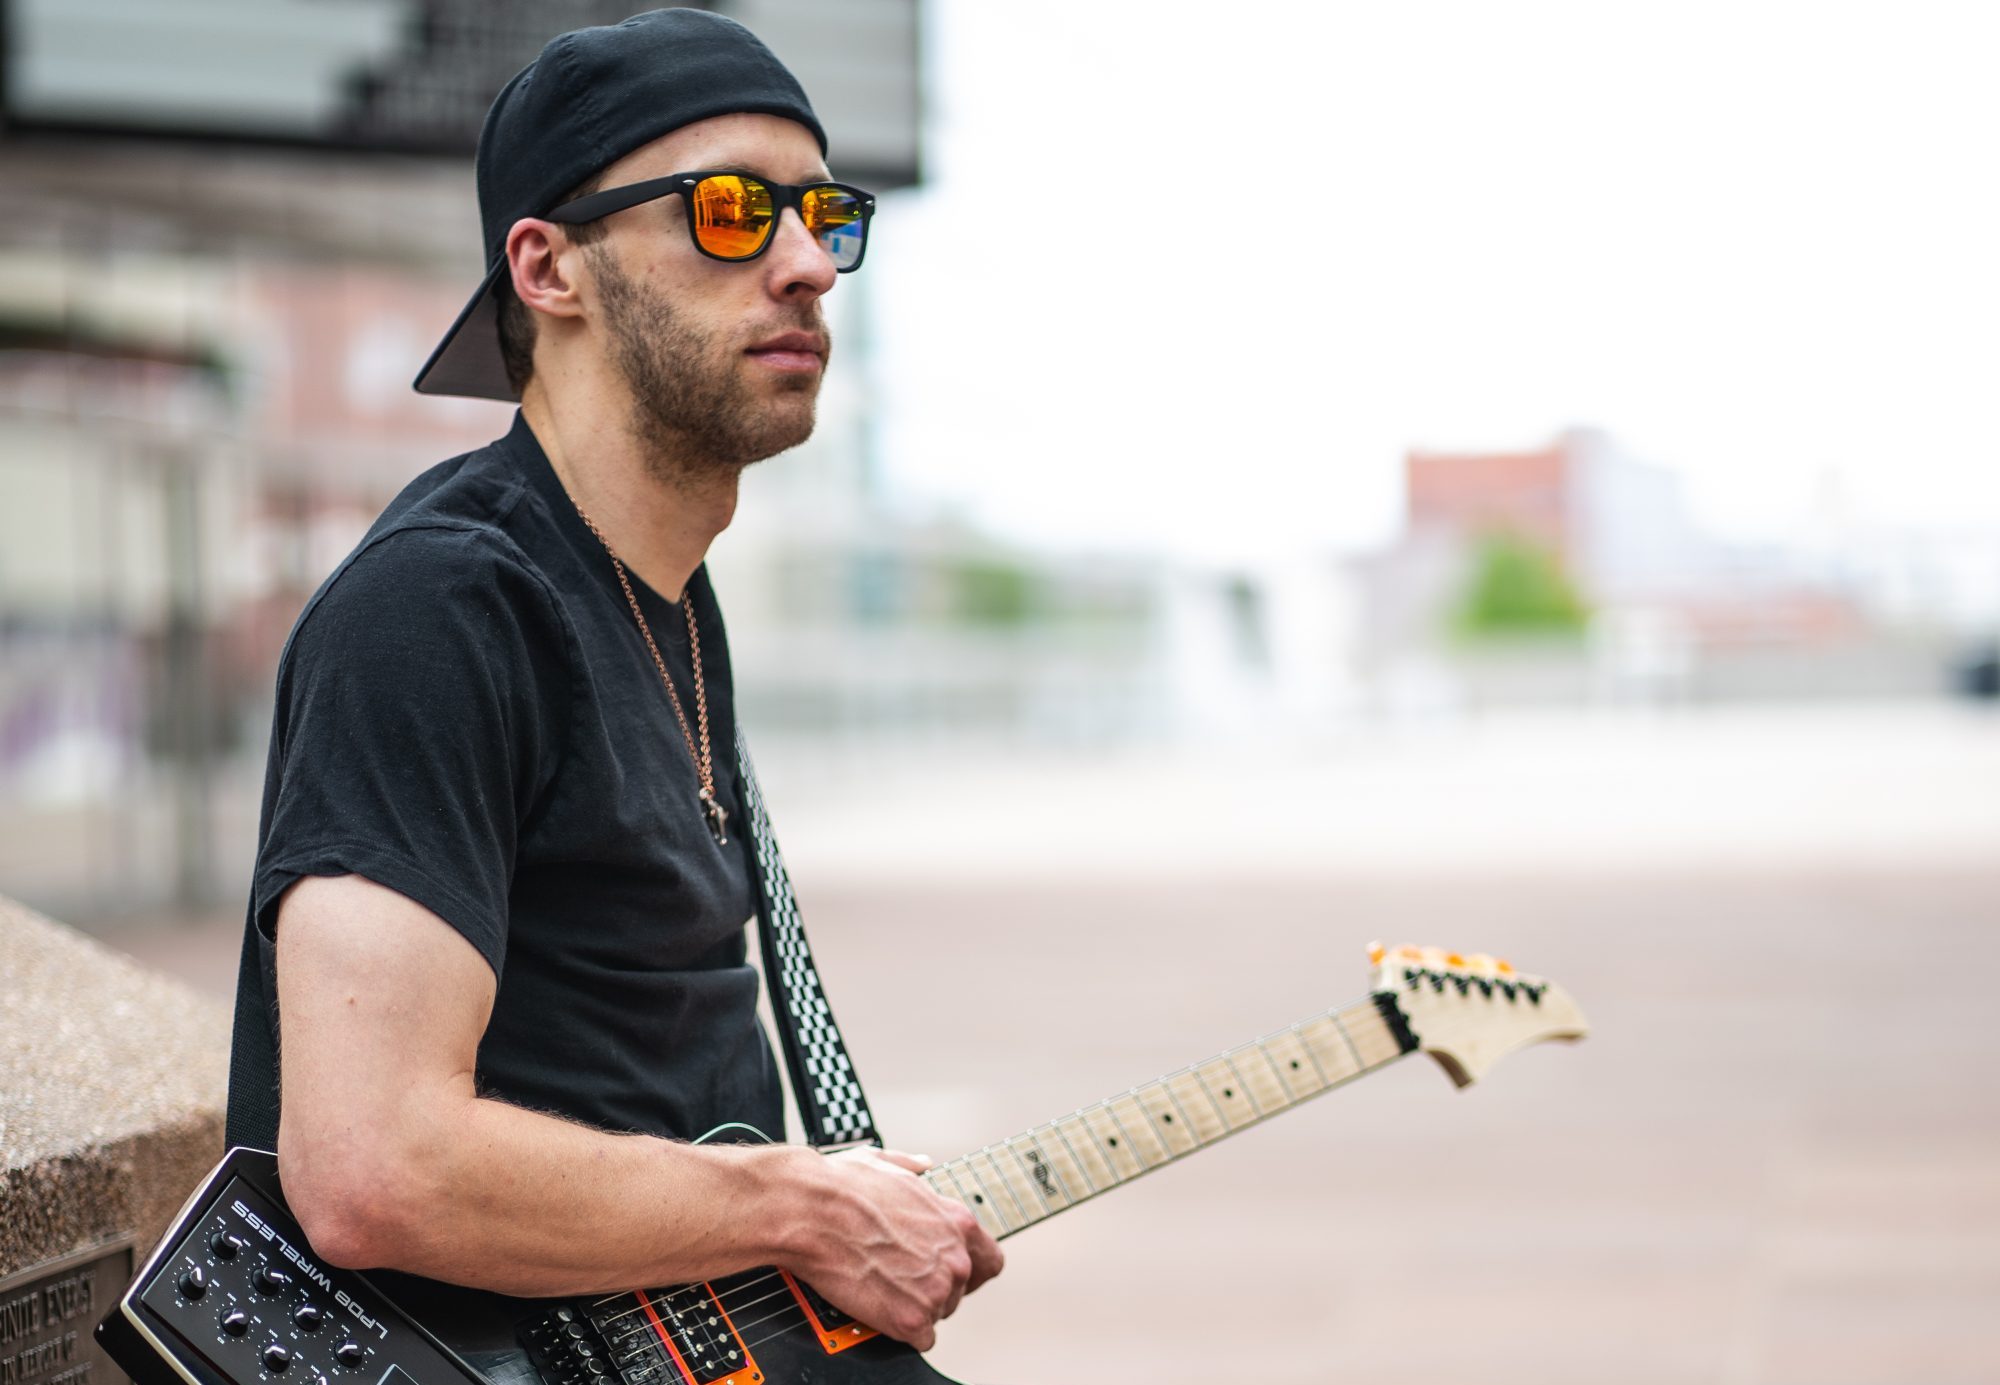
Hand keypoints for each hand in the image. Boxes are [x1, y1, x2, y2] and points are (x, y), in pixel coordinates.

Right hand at [779, 1146, 1003, 1350]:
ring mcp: (935, 1290)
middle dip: (933, 1287)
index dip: (970, 1269)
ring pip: (937, 1313)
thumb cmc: (841, 1186)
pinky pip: (919, 1338)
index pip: (989, 1260)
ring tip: (882, 1289)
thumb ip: (913, 1167)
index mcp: (956, 1220)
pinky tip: (880, 1311)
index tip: (952, 1272)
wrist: (810, 1211)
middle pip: (959, 1290)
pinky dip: (901, 1330)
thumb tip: (922, 1165)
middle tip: (901, 1279)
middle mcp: (955, 1257)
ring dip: (915, 1307)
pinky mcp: (910, 1319)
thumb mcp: (887, 1162)